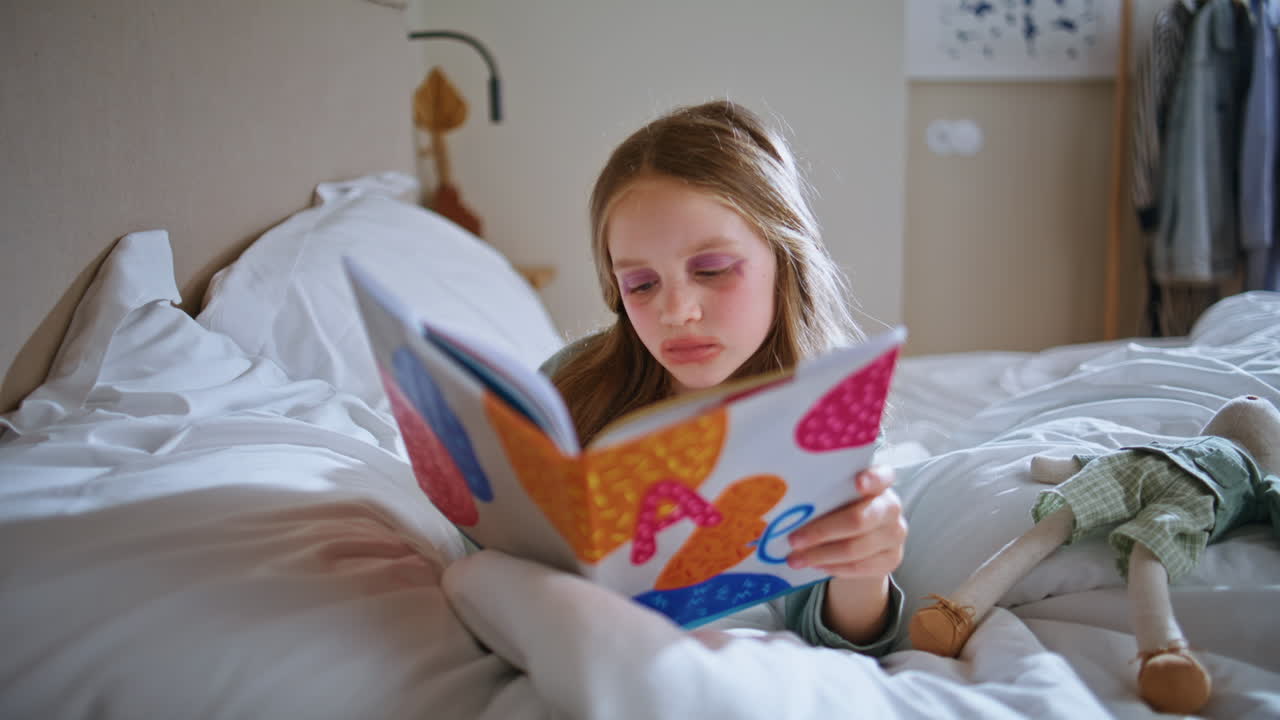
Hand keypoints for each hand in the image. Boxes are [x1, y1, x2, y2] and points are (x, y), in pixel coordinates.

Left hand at [785, 466, 906, 577]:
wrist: (864, 540)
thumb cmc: (841, 509)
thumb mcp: (835, 496)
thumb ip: (824, 494)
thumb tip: (787, 504)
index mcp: (879, 483)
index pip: (882, 476)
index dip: (872, 479)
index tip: (857, 483)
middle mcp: (891, 506)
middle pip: (858, 520)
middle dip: (821, 531)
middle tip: (793, 540)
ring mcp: (895, 534)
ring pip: (855, 549)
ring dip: (820, 555)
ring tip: (795, 559)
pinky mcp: (892, 558)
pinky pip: (859, 567)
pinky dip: (833, 567)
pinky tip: (815, 565)